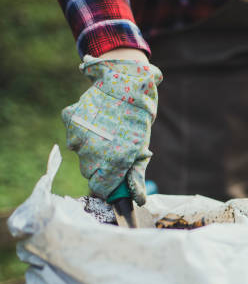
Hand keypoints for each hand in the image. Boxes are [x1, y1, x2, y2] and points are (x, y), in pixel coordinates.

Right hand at [62, 55, 161, 204]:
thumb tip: (138, 199)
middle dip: (99, 167)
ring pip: (79, 153)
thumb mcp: (142, 148)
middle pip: (88, 172)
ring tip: (105, 133)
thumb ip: (136, 176)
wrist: (128, 83)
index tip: (110, 180)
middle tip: (112, 151)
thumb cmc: (137, 120)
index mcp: (115, 160)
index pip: (100, 187)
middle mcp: (94, 150)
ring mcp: (79, 134)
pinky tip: (95, 121)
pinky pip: (73, 135)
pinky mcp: (70, 119)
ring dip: (89, 148)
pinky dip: (81, 131)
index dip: (105, 186)